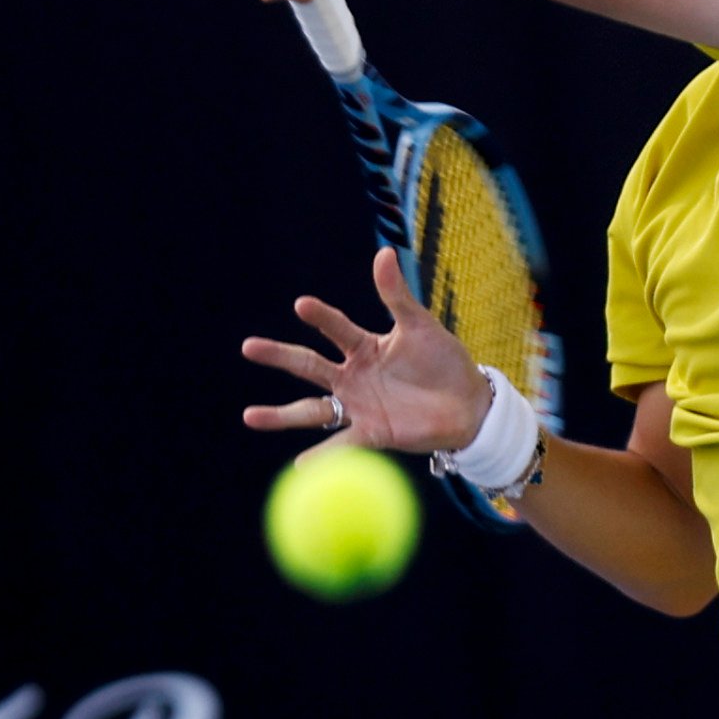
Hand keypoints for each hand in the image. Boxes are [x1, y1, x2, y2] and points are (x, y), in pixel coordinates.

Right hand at [241, 248, 487, 454]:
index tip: (301, 305)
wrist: (469, 405)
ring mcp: (358, 406)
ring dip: (282, 415)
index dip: (320, 317)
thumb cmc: (444, 362)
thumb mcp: (421, 327)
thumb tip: (382, 254)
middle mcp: (353, 376)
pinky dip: (322, 455)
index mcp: (364, 347)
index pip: (335, 328)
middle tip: (249, 346)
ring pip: (312, 409)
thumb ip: (397, 297)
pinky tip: (300, 464)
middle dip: (279, 356)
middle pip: (309, 365)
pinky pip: (343, 443)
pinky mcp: (372, 432)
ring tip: (250, 416)